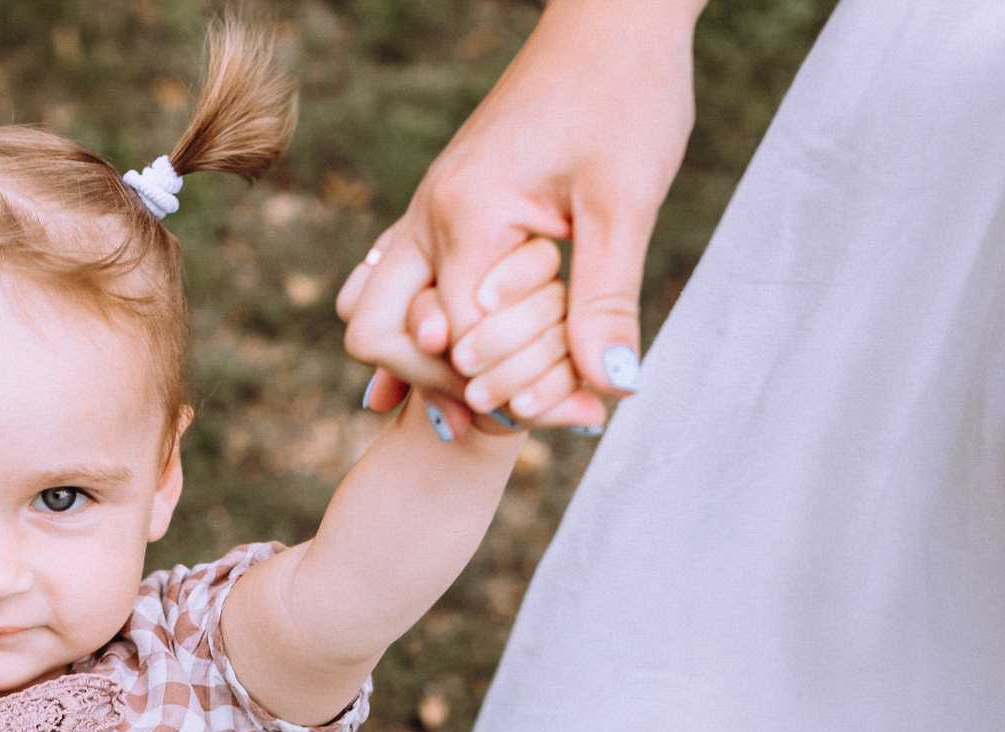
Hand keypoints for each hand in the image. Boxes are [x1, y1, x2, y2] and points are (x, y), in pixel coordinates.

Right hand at [338, 0, 703, 426]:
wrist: (612, 16)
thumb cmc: (625, 94)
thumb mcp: (625, 204)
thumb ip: (606, 300)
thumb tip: (611, 388)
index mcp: (465, 217)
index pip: (453, 346)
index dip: (510, 394)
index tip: (577, 419)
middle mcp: (430, 215)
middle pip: (379, 335)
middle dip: (444, 387)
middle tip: (522, 413)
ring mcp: (429, 207)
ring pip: (379, 309)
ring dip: (428, 361)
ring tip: (493, 399)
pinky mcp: (447, 203)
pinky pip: (403, 279)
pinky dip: (426, 328)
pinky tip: (460, 364)